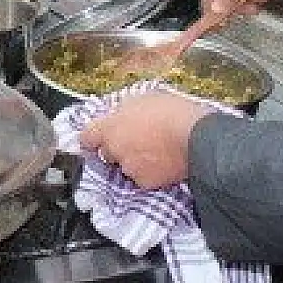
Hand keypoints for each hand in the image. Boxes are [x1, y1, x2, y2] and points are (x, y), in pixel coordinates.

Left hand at [78, 92, 210, 189]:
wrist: (196, 137)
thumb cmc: (172, 112)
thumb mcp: (143, 99)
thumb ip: (125, 112)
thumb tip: (120, 117)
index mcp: (110, 127)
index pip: (86, 138)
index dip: (93, 138)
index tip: (97, 138)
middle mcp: (114, 150)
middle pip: (107, 153)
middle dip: (117, 148)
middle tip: (136, 141)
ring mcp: (129, 168)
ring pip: (126, 166)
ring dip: (134, 161)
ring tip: (155, 151)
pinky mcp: (145, 183)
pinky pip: (142, 178)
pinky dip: (149, 172)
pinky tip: (163, 162)